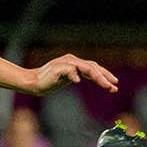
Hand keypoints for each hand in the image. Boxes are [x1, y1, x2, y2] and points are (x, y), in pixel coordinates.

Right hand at [1, 53, 118, 96]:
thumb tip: (92, 80)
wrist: (32, 82)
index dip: (105, 75)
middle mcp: (71, 60)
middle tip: (113, 86)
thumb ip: (78, 76)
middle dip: (105, 76)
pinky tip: (77, 82)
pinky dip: (74, 75)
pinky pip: (69, 70)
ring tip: (105, 85)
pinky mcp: (57, 67)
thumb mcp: (67, 79)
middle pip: (92, 67)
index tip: (114, 85)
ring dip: (97, 77)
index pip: (94, 68)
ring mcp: (64, 63)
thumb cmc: (49, 82)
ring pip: (86, 68)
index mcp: (75, 63)